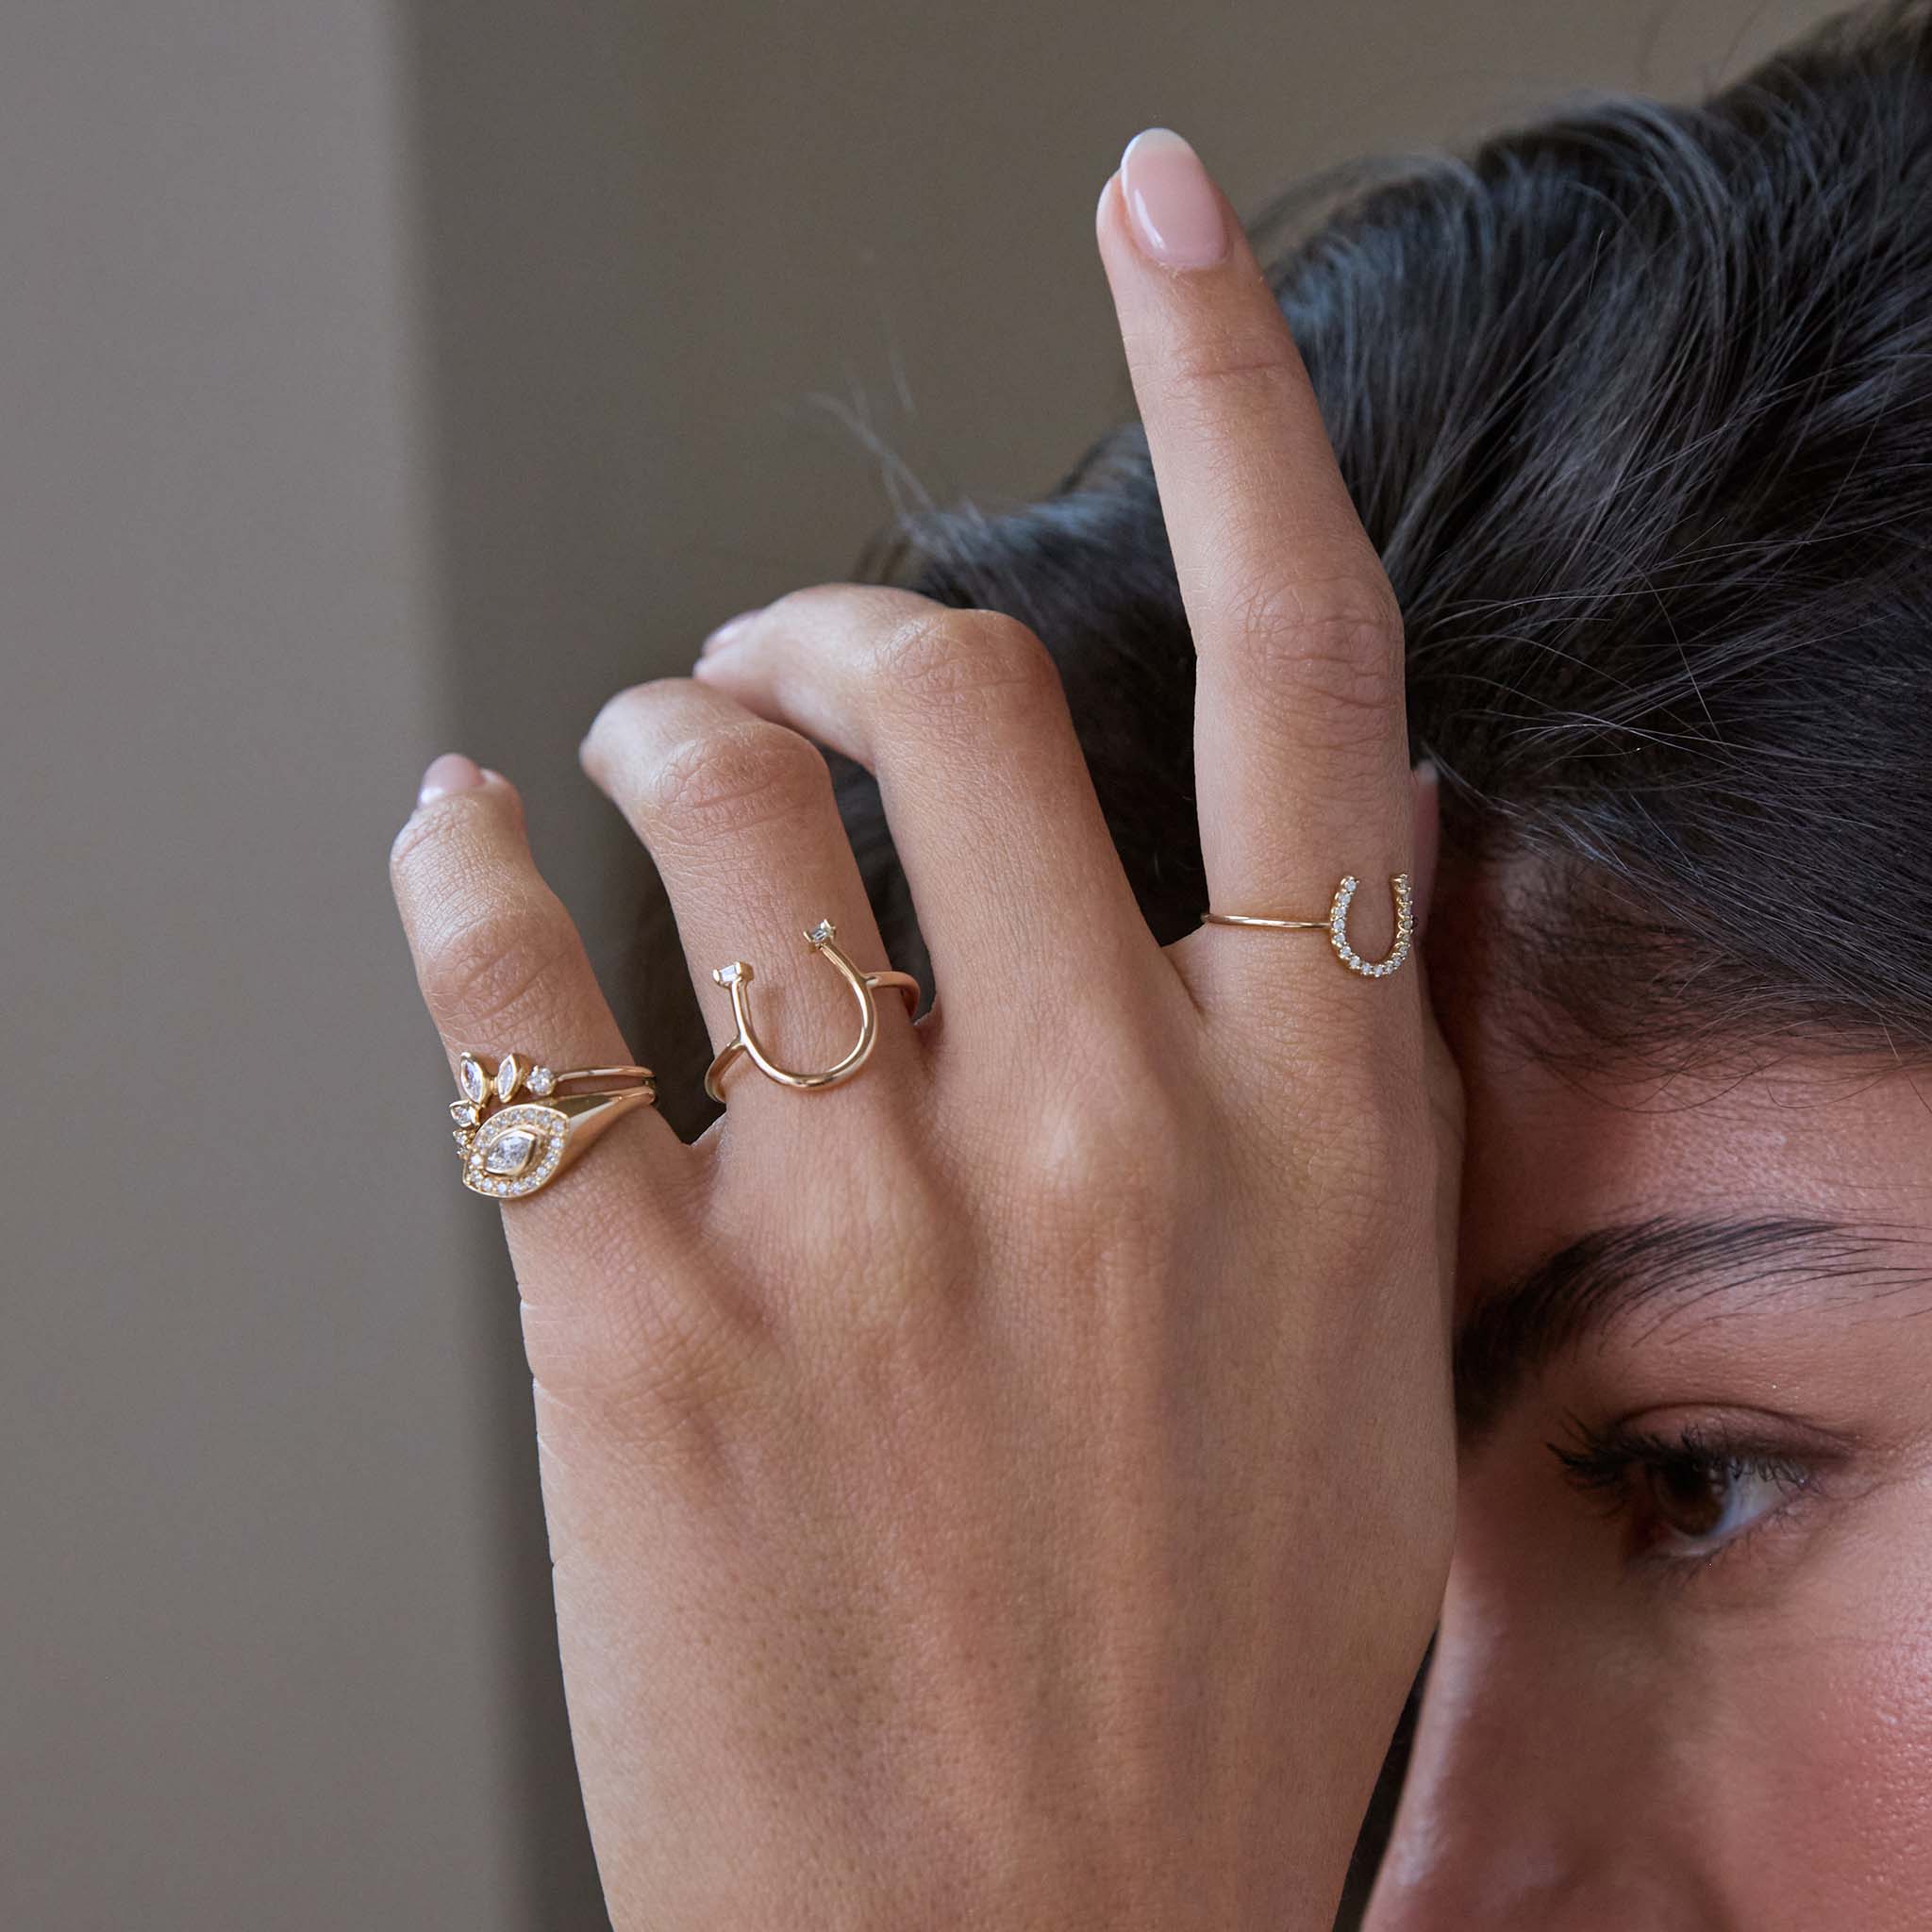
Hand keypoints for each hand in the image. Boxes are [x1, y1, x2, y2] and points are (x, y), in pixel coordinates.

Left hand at [391, 129, 1457, 1931]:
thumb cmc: (1194, 1661)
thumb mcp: (1355, 1348)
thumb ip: (1333, 1082)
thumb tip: (1316, 849)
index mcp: (1301, 1125)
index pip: (1306, 664)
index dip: (1235, 393)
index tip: (1151, 214)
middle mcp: (1097, 1132)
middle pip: (946, 680)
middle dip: (840, 620)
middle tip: (784, 657)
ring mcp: (862, 1227)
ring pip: (710, 798)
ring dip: (655, 726)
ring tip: (630, 759)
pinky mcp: (644, 1331)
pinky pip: (508, 996)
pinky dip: (457, 875)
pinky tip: (453, 839)